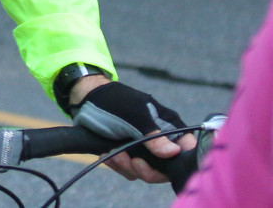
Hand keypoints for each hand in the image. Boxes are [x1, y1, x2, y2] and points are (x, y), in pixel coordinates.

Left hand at [71, 79, 195, 183]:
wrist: (86, 100)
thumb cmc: (113, 101)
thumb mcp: (134, 115)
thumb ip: (153, 134)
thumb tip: (173, 152)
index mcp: (167, 125)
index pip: (185, 148)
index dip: (177, 160)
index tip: (158, 163)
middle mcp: (159, 138)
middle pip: (165, 168)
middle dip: (146, 169)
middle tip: (131, 161)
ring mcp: (144, 148)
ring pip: (146, 171)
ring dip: (128, 166)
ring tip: (114, 154)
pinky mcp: (128, 154)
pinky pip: (129, 170)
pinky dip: (118, 165)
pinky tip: (107, 154)